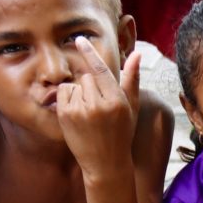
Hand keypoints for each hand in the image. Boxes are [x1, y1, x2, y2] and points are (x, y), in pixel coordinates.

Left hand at [57, 38, 138, 178]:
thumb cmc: (122, 133)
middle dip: (91, 85)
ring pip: (75, 85)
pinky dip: (69, 99)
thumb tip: (138, 53)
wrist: (106, 163)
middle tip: (99, 105)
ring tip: (89, 113)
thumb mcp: (131, 107)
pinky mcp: (66, 116)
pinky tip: (78, 114)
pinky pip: (64, 94)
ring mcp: (80, 111)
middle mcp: (98, 105)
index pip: (100, 70)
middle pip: (87, 77)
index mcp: (116, 101)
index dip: (89, 53)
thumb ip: (132, 79)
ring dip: (80, 93)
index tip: (79, 39)